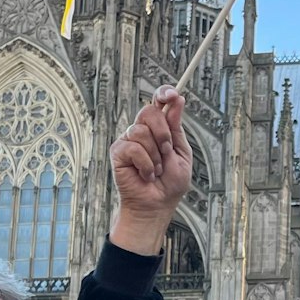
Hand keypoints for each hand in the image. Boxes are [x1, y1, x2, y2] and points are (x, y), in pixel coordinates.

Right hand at [109, 86, 191, 253]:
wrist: (157, 206)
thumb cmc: (170, 184)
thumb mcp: (181, 153)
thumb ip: (176, 128)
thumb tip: (177, 99)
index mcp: (159, 129)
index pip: (158, 103)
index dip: (163, 93)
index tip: (172, 95)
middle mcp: (142, 131)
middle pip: (149, 111)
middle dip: (163, 133)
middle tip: (167, 152)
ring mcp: (128, 140)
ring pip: (141, 130)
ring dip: (155, 154)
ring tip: (157, 170)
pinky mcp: (118, 152)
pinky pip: (133, 148)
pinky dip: (146, 164)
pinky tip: (146, 175)